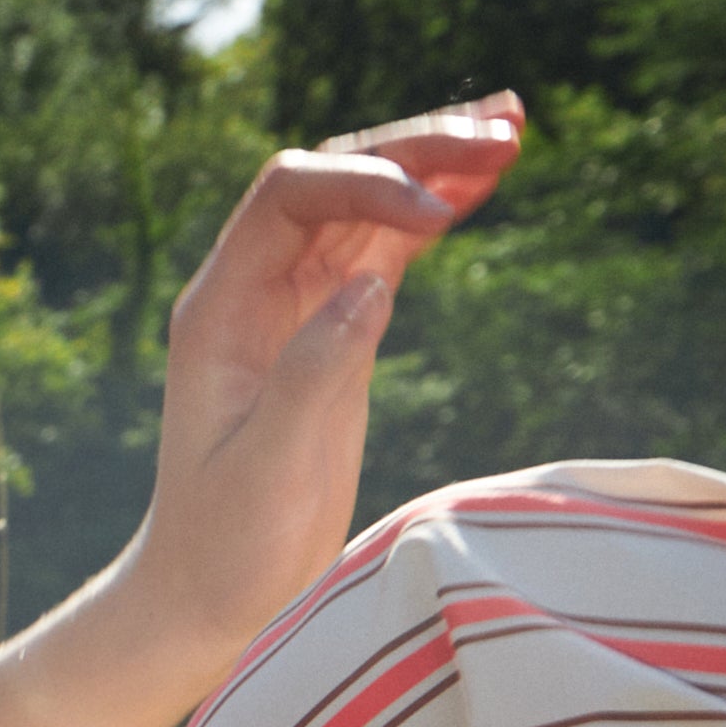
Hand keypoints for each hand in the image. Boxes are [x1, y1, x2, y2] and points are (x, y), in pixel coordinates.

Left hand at [120, 93, 526, 697]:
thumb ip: (313, 370)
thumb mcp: (270, 467)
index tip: (438, 217)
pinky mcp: (336, 333)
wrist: (211, 597)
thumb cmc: (228, 545)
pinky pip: (387, 251)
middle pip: (336, 179)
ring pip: (368, 207)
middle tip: (503, 131)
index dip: (366, 183)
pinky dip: (437, 214)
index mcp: (220, 308)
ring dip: (436, 166)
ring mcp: (296, 305)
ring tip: (514, 128)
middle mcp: (254, 290)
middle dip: (414, 149)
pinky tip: (488, 183)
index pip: (289, 196)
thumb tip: (371, 282)